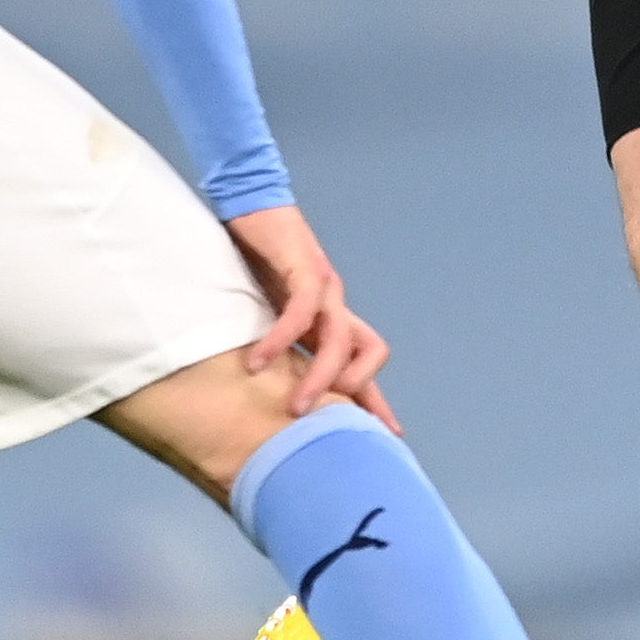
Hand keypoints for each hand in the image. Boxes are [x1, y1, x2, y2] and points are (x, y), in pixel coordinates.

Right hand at [223, 204, 397, 428]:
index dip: (376, 400)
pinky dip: (280, 339)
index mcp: (332, 316)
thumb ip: (278, 343)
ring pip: (339, 340)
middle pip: (368, 354)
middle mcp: (336, 304)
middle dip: (354, 395)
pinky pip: (302, 310)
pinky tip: (256, 361)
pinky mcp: (304, 265)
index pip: (365, 363)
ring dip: (317, 378)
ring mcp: (325, 285)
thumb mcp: (270, 311)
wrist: (251, 204)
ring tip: (292, 406)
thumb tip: (263, 388)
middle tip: (321, 426)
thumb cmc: (260, 258)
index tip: (389, 435)